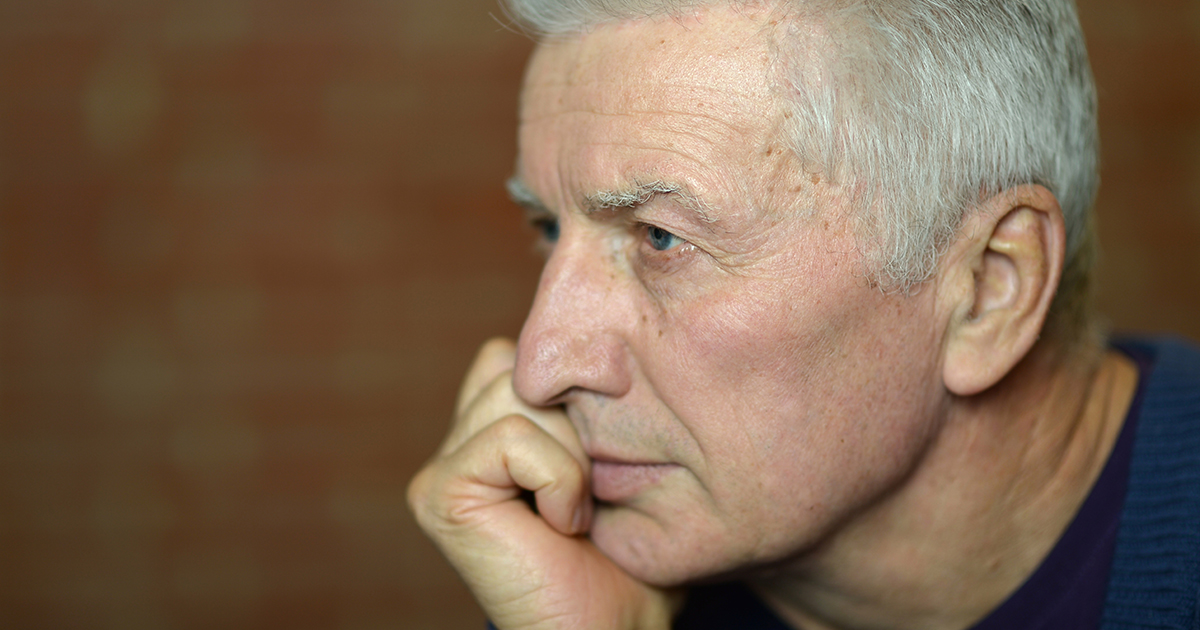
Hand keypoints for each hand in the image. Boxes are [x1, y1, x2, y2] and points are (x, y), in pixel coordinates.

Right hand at [408, 338, 678, 629]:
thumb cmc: (629, 557)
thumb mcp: (621, 456)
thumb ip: (595, 398)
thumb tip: (610, 328)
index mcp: (497, 425)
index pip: (528, 350)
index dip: (579, 394)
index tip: (606, 458)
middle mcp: (462, 438)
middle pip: (525, 366)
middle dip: (579, 425)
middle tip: (590, 494)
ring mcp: (445, 464)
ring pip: (521, 394)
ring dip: (573, 455)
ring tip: (576, 511)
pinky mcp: (439, 491)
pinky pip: (512, 437)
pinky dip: (558, 479)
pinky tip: (561, 526)